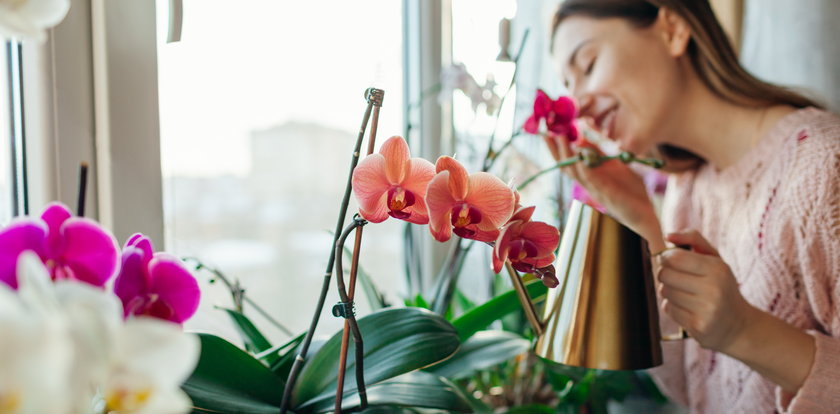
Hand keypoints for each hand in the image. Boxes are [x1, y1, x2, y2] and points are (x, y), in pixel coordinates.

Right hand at [556, 135, 662, 248]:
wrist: (645, 214)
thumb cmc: (630, 190)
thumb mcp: (616, 165)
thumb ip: (603, 151)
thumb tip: (588, 133)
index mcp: (590, 176)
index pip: (568, 161)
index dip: (557, 148)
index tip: (549, 131)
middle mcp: (588, 184)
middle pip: (566, 167)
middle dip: (555, 150)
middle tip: (547, 132)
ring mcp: (595, 190)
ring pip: (576, 173)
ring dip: (567, 156)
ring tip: (562, 138)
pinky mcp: (606, 195)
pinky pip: (592, 181)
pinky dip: (584, 169)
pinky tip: (580, 158)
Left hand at [656, 229, 756, 352]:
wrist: (738, 325)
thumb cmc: (721, 286)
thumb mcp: (715, 259)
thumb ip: (693, 239)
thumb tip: (667, 235)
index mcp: (717, 269)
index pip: (675, 258)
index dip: (666, 257)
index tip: (671, 261)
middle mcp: (713, 289)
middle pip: (666, 275)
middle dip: (666, 274)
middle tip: (678, 278)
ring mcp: (706, 309)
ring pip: (665, 292)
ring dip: (669, 291)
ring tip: (685, 294)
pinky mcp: (697, 326)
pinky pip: (668, 309)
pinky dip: (672, 307)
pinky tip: (687, 307)